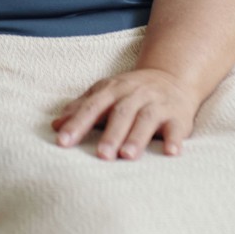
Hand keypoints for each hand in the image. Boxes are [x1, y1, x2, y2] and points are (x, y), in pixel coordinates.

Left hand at [53, 68, 201, 159]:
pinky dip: (174, 139)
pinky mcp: (178, 116)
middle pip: (120, 113)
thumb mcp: (105, 93)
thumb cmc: (130, 92)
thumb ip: (81, 108)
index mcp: (113, 89)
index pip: (92, 106)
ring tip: (127, 156)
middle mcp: (135, 94)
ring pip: (146, 119)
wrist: (172, 77)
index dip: (77, 123)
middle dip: (110, 134)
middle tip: (101, 155)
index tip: (62, 142)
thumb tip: (55, 125)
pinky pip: (177, 128)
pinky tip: (170, 152)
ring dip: (137, 137)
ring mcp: (157, 104)